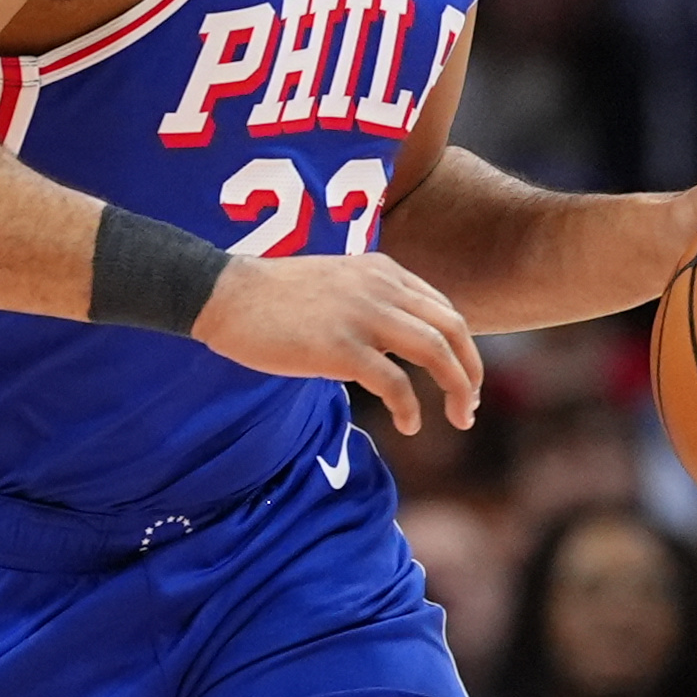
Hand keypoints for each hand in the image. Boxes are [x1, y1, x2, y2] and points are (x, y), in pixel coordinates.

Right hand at [190, 249, 483, 432]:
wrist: (226, 294)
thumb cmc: (272, 296)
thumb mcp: (337, 282)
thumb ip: (369, 300)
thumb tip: (389, 341)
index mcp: (383, 271)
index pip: (444, 308)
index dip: (462, 346)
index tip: (462, 375)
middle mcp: (381, 288)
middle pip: (452, 328)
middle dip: (470, 370)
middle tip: (470, 403)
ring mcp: (363, 317)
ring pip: (435, 353)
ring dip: (457, 388)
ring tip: (459, 417)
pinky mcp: (341, 349)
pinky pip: (395, 384)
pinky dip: (410, 408)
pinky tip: (410, 425)